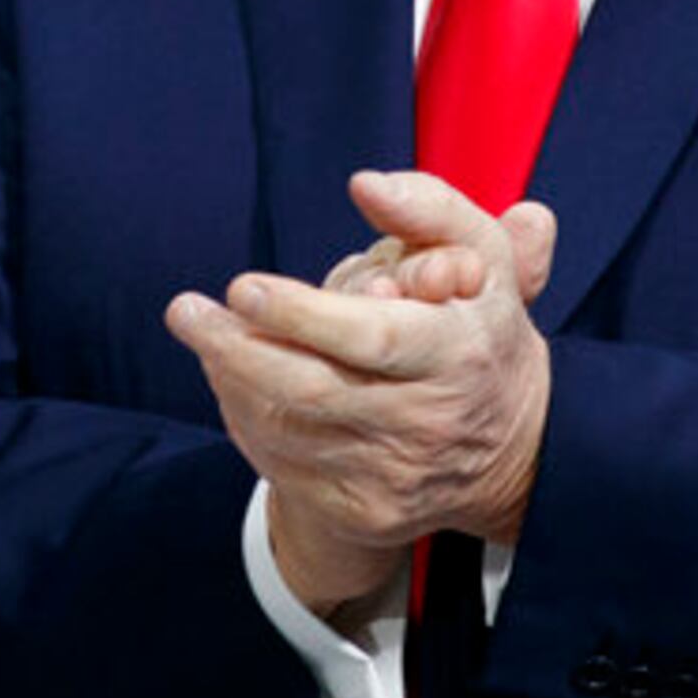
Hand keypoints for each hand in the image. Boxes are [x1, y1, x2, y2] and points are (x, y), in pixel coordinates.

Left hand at [165, 173, 558, 611]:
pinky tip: (229, 372)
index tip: (242, 285)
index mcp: (460, 354)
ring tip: (200, 327)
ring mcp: (394, 476)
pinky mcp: (365, 512)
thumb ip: (430, 208)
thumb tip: (364, 184)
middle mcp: (428, 423)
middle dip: (238, 347)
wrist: (512, 448)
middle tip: (186, 310)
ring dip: (232, 375)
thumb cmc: (477, 326)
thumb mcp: (482, 256)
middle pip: (313, 390)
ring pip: (288, 428)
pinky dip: (246, 415)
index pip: (375, 338)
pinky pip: (283, 463)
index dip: (304, 315)